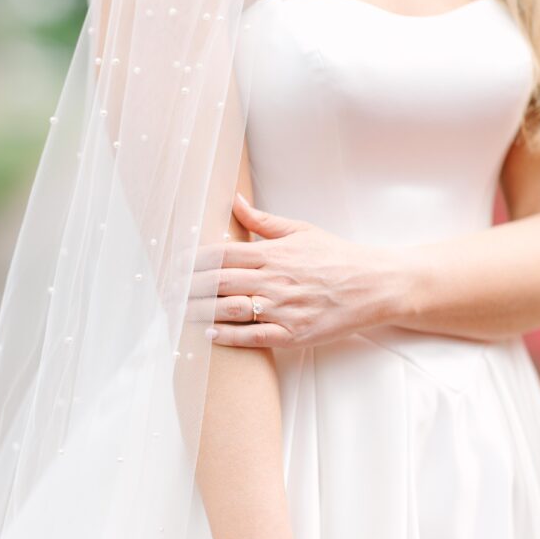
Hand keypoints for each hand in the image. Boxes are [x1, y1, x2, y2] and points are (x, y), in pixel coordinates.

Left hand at [187, 191, 407, 347]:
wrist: (375, 285)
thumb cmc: (337, 257)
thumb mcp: (300, 231)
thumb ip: (263, 222)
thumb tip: (234, 202)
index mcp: (273, 254)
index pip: (221, 256)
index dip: (192, 262)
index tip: (172, 266)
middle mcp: (275, 280)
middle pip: (219, 283)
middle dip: (187, 287)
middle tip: (164, 292)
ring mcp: (284, 308)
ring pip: (231, 309)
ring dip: (201, 311)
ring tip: (179, 311)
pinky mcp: (294, 333)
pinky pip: (254, 336)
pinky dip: (229, 335)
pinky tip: (210, 334)